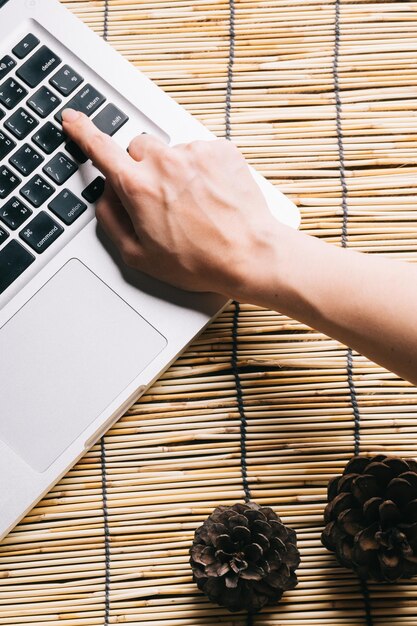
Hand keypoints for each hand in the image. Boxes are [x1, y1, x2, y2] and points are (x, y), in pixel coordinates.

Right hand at [62, 108, 277, 295]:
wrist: (250, 255)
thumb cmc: (199, 261)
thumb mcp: (139, 256)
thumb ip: (111, 221)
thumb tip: (104, 196)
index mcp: (138, 187)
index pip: (100, 148)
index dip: (82, 132)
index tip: (73, 120)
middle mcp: (164, 162)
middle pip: (139, 149)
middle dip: (142, 169)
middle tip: (162, 200)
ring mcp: (194, 152)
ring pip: (171, 151)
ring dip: (175, 170)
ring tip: (195, 204)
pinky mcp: (220, 150)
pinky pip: (200, 152)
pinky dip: (201, 169)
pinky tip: (211, 196)